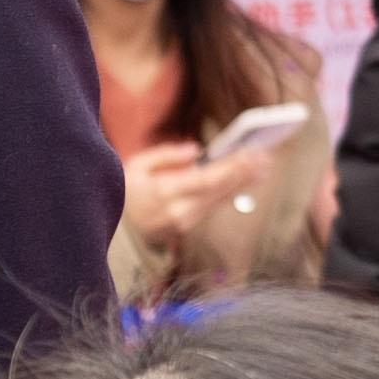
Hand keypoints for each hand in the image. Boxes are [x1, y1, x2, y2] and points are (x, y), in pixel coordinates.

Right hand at [114, 130, 280, 254]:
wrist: (112, 227)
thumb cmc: (123, 190)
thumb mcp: (136, 165)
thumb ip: (165, 155)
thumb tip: (195, 151)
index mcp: (163, 192)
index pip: (206, 179)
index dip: (231, 167)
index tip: (251, 154)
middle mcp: (178, 210)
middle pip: (219, 190)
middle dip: (244, 172)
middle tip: (266, 157)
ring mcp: (184, 221)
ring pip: (220, 199)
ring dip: (243, 182)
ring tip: (263, 167)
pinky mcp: (187, 226)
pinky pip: (214, 205)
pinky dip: (231, 191)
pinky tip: (246, 180)